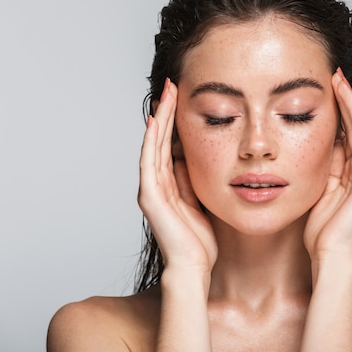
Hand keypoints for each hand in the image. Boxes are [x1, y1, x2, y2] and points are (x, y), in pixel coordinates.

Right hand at [138, 78, 217, 273]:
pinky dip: (153, 140)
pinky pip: (151, 162)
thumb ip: (193, 180)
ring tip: (167, 93)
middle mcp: (156, 183)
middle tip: (172, 84)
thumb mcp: (200, 200)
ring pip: (154, 145)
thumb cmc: (200, 240)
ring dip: (160, 118)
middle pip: (159, 139)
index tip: (181, 96)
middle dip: (166, 111)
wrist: (194, 266)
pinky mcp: (150, 197)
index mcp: (169, 184)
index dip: (174, 120)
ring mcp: (151, 189)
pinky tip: (158, 120)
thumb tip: (192, 157)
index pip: (169, 144)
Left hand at [304, 68, 351, 262]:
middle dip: (345, 100)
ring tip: (343, 83)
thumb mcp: (317, 186)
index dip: (337, 109)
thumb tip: (319, 141)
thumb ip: (323, 164)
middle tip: (335, 75)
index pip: (343, 132)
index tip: (326, 86)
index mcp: (346, 169)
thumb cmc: (321, 226)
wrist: (327, 252)